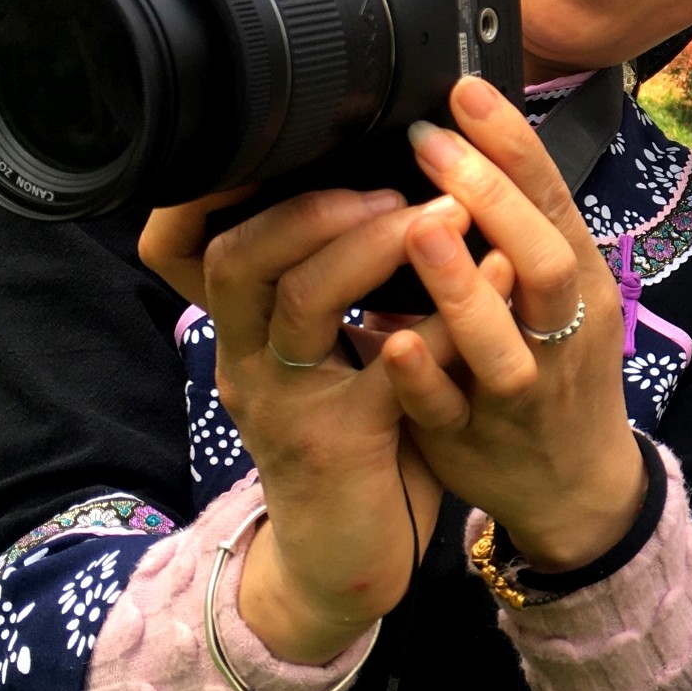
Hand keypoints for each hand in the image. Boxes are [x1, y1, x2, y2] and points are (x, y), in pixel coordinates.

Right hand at [140, 183, 510, 662]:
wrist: (345, 557)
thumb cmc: (348, 437)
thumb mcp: (325, 353)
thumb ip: (332, 280)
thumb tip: (376, 184)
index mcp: (244, 328)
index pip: (196, 241)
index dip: (224, 188)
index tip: (295, 133)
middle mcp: (248, 358)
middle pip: (240, 256)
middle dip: (315, 203)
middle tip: (395, 177)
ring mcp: (286, 403)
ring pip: (303, 301)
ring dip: (373, 245)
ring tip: (443, 211)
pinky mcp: (339, 444)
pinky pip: (390, 373)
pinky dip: (444, 320)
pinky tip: (495, 279)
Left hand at [380, 75, 644, 572]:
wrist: (580, 486)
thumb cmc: (556, 369)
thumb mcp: (554, 294)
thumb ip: (516, 231)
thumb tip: (460, 142)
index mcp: (578, 284)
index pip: (554, 202)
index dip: (514, 146)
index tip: (466, 92)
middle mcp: (562, 333)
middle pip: (540, 256)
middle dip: (489, 195)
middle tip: (431, 138)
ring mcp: (523, 392)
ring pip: (503, 340)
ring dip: (460, 283)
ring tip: (420, 226)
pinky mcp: (478, 440)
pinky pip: (450, 408)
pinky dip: (422, 373)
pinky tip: (387, 340)